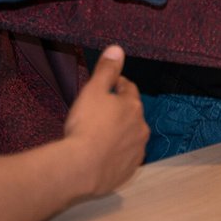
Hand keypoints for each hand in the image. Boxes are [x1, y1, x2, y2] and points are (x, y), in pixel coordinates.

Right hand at [61, 45, 147, 196]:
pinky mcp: (128, 171)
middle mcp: (141, 128)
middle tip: (100, 112)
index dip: (118, 85)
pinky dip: (116, 154)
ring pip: (130, 137)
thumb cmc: (86, 126)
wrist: (80, 168)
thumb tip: (117, 49)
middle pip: (131, 114)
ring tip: (100, 136)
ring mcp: (136, 151)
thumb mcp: (93, 90)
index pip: (129, 89)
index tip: (109, 85)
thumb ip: (106, 70)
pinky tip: (102, 156)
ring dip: (119, 134)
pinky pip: (124, 158)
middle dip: (119, 111)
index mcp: (133, 106)